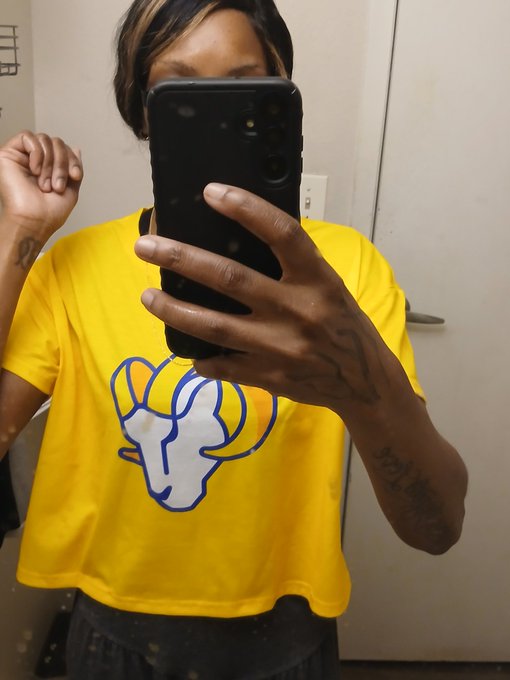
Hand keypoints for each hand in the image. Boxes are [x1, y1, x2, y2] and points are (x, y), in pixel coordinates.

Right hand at [0, 131, 82, 239]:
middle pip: (55, 142)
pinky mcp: (8, 154)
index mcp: (48, 167)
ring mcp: (21, 156)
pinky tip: (35, 171)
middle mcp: (34, 160)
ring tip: (46, 184)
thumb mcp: (71, 188)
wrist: (35, 221)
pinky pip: (27, 137)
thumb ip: (74, 167)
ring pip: (44, 139)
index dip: (72, 159)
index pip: (63, 148)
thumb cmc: (50, 212)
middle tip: (58, 186)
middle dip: (62, 163)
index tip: (76, 176)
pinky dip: (37, 153)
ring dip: (50, 163)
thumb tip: (76, 148)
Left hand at [134, 183, 394, 412]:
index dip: (246, 208)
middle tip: (145, 246)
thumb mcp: (327, 285)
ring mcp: (281, 347)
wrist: (365, 381)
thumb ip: (292, 267)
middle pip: (231, 278)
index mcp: (317, 279)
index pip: (281, 233)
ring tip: (146, 296)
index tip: (210, 192)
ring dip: (174, 311)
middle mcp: (298, 310)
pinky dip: (201, 359)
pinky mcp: (269, 376)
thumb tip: (239, 239)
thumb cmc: (343, 323)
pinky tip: (186, 351)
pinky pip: (223, 367)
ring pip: (216, 326)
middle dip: (182, 259)